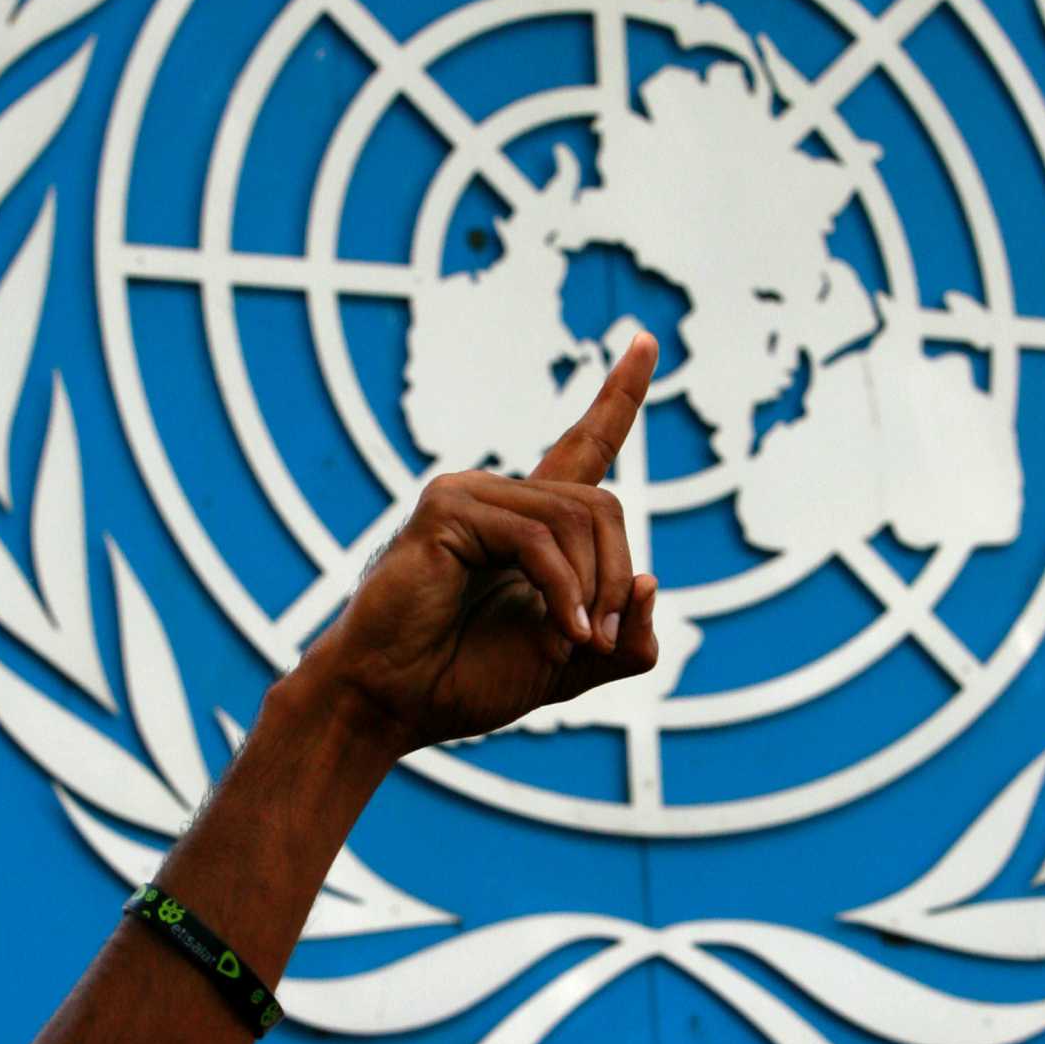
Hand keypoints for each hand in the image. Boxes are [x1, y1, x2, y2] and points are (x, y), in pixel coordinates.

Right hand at [294, 332, 661, 753]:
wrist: (392, 703)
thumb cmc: (466, 679)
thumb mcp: (570, 664)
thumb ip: (622, 640)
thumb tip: (652, 580)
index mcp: (530, 522)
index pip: (587, 442)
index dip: (620, 394)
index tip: (646, 340)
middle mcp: (501, 496)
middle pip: (603, 506)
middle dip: (617, 576)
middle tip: (603, 638)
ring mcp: (470, 493)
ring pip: (577, 520)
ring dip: (593, 589)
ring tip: (578, 641)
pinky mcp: (447, 508)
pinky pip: (537, 538)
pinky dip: (563, 590)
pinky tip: (563, 632)